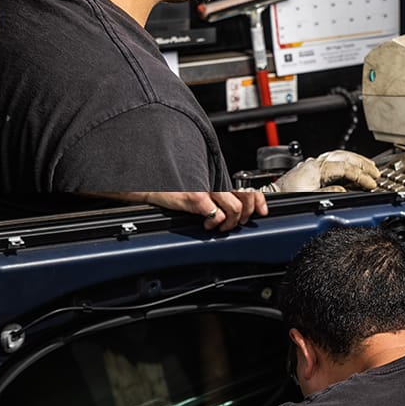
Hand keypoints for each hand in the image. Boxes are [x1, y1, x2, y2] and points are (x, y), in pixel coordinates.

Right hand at [95, 191, 268, 230]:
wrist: (142, 180)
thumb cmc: (163, 184)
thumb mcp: (192, 189)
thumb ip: (210, 196)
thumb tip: (222, 213)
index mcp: (215, 179)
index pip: (248, 188)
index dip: (259, 201)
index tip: (262, 211)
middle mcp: (213, 181)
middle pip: (246, 201)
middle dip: (244, 218)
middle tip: (232, 224)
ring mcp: (205, 188)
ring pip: (235, 209)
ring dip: (229, 223)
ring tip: (217, 226)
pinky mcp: (193, 196)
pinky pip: (215, 213)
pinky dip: (214, 222)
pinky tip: (205, 223)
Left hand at [262, 150, 379, 192]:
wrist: (272, 197)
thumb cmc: (286, 197)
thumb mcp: (310, 198)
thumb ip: (330, 193)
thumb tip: (346, 190)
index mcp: (317, 168)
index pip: (346, 168)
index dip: (361, 176)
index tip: (371, 183)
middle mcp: (316, 163)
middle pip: (345, 157)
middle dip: (363, 163)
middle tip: (376, 171)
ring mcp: (314, 164)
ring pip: (341, 156)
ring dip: (357, 161)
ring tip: (369, 167)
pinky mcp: (312, 169)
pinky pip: (335, 161)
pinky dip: (347, 163)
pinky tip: (353, 168)